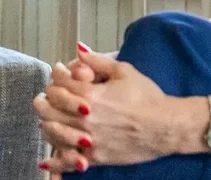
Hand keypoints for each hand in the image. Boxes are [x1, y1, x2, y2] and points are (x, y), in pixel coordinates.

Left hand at [35, 43, 183, 172]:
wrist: (165, 127)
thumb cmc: (147, 98)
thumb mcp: (124, 71)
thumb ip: (98, 61)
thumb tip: (79, 49)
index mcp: (91, 95)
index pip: (59, 83)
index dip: (56, 74)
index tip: (58, 71)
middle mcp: (86, 118)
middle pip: (50, 107)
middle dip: (44, 98)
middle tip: (45, 95)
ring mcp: (89, 139)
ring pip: (53, 131)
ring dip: (46, 122)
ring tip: (47, 117)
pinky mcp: (96, 156)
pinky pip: (69, 160)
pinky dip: (55, 161)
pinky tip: (45, 160)